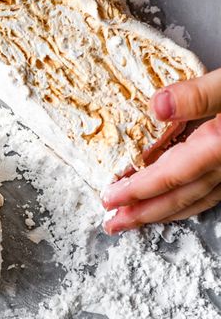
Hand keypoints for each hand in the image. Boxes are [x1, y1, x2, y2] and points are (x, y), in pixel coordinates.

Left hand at [102, 72, 220, 231]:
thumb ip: (199, 94)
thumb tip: (156, 106)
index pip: (168, 176)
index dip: (136, 190)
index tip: (108, 199)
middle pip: (180, 198)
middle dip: (143, 214)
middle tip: (112, 225)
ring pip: (198, 201)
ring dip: (164, 214)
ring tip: (135, 221)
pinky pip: (215, 194)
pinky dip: (190, 203)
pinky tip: (177, 204)